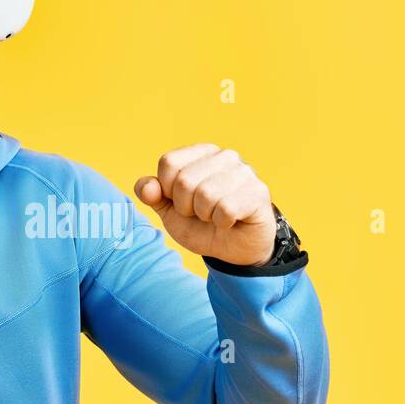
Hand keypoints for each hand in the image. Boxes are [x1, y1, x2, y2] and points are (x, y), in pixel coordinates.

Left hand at [134, 145, 276, 266]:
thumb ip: (153, 196)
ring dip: (206, 216)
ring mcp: (244, 171)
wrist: (234, 250)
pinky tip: (230, 222)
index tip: (183, 203)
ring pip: (206, 194)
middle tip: (202, 214)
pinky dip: (222, 223)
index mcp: (200, 153)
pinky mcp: (258, 191)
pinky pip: (226, 209)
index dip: (168, 191)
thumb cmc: (202, 226)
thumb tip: (145, 186)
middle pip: (185, 181)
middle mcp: (224, 156)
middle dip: (187, 207)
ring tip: (216, 217)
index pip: (169, 163)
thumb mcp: (170, 212)